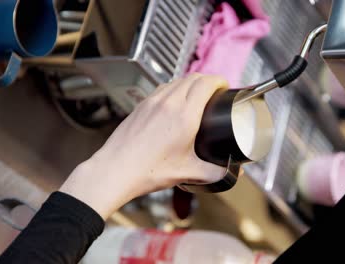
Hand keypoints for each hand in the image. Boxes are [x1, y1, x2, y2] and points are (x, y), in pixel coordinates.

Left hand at [60, 74, 227, 219]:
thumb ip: (214, 173)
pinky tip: (174, 102)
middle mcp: (169, 103)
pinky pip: (162, 88)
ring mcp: (152, 102)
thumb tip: (228, 173)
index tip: (224, 86)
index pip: (206, 83)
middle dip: (207, 80)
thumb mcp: (188, 173)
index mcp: (185, 116)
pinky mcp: (141, 106)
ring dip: (190, 82)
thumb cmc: (148, 171)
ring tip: (196, 94)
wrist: (116, 170)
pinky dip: (174, 88)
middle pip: (193, 78)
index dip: (219, 81)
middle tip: (214, 90)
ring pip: (177, 80)